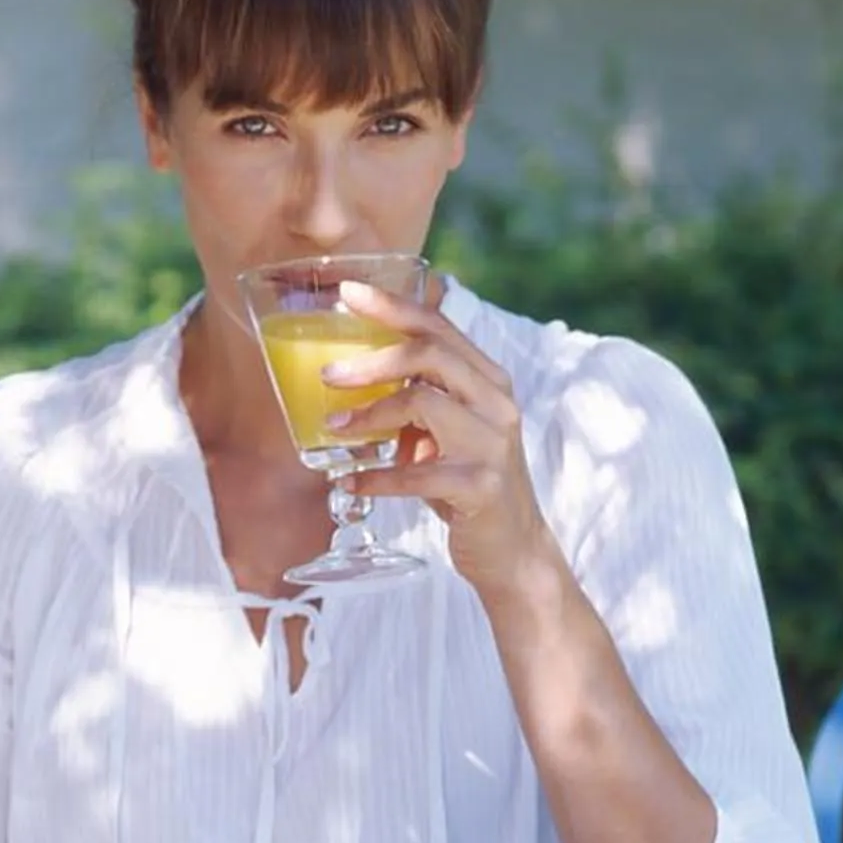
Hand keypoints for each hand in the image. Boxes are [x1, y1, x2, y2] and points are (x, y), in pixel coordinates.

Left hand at [326, 281, 556, 594]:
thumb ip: (418, 400)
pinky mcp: (480, 488)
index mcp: (489, 382)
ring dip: (369, 415)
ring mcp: (493, 445)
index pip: (439, 328)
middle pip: (430, 355)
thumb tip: (351, 374)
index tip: (347, 292)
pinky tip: (350, 481)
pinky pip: (416, 473)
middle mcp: (498, 404)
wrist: (513, 550)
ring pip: (422, 404)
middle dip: (372, 359)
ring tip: (335, 430)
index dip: (392, 306)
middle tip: (328, 375)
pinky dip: (376, 477)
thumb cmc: (468, 484)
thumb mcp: (448, 433)